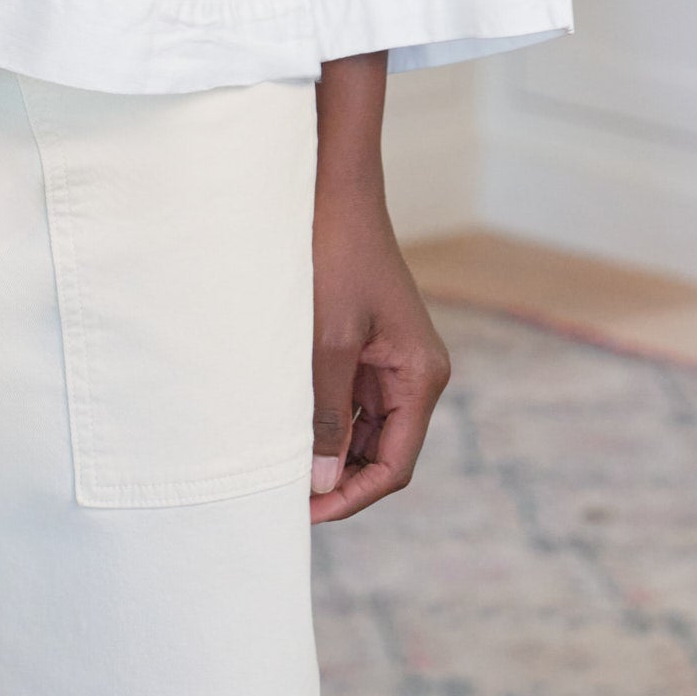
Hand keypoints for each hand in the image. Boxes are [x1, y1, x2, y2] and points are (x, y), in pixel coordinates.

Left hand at [309, 53, 450, 523]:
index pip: (393, 466)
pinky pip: (347, 396)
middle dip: (336, 477)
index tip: (303, 513)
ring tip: (277, 462)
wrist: (332, 183)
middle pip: (379, 452)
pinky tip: (283, 422)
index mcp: (420, 376)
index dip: (350, 496)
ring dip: (325, 447)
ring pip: (359, 427)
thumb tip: (322, 481)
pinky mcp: (366, 341)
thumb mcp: (328, 339)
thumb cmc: (334, 253)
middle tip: (282, 494)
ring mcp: (390, 358)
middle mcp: (413, 373)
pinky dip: (320, 414)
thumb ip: (326, 411)